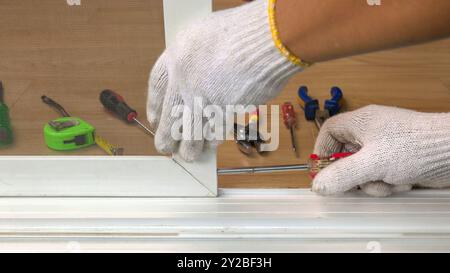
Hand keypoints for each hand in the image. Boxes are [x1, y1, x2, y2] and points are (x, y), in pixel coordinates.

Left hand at [147, 0, 302, 161]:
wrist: (265, 41)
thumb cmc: (239, 32)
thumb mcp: (201, 35)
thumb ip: (188, 59)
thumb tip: (185, 78)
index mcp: (176, 59)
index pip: (157, 89)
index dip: (154, 107)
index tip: (155, 119)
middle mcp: (185, 83)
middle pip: (169, 119)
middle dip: (166, 139)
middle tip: (165, 147)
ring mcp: (206, 101)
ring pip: (191, 135)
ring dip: (190, 148)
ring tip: (189, 155)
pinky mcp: (226, 113)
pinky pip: (215, 133)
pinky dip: (213, 140)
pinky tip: (212, 144)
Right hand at [312, 105, 449, 196]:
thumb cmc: (414, 148)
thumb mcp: (372, 163)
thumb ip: (342, 175)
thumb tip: (317, 185)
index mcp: (361, 122)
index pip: (330, 131)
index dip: (322, 150)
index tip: (320, 170)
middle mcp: (371, 132)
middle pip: (345, 154)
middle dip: (351, 173)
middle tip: (355, 184)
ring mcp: (385, 146)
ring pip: (362, 168)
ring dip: (372, 182)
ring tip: (388, 182)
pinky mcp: (397, 160)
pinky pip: (379, 174)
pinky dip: (387, 182)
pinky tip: (401, 182)